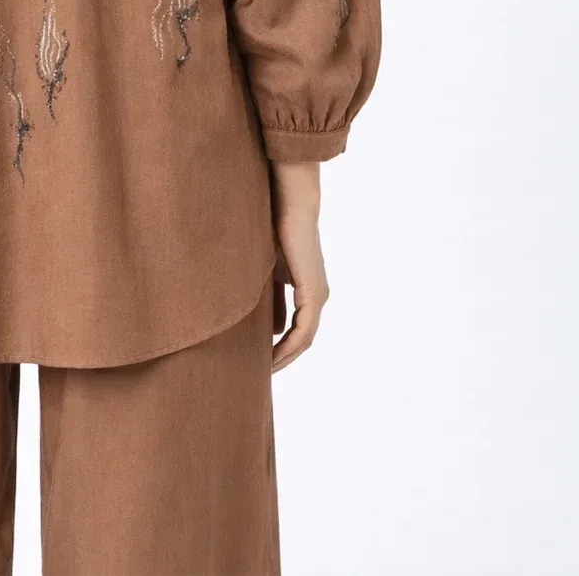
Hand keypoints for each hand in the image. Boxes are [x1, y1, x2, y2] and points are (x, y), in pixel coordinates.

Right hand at [269, 159, 329, 372]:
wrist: (290, 206)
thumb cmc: (274, 227)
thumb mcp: (267, 268)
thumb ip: (268, 293)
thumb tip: (263, 323)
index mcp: (308, 289)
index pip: (296, 327)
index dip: (280, 346)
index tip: (260, 359)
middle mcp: (318, 296)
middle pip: (302, 339)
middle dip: (282, 358)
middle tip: (261, 373)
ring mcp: (318, 297)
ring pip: (304, 339)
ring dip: (285, 357)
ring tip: (264, 371)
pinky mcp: (314, 295)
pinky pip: (303, 332)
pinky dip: (288, 347)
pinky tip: (272, 357)